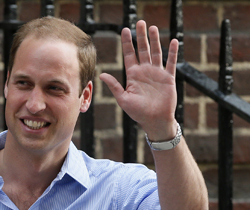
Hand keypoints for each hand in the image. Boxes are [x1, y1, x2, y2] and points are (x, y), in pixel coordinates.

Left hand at [99, 20, 178, 139]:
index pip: (129, 55)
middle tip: (140, 22)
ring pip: (156, 53)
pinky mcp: (168, 78)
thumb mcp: (123, 99)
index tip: (124, 30)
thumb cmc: (137, 113)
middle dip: (140, 36)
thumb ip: (114, 86)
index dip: (127, 43)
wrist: (154, 121)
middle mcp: (145, 71)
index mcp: (133, 75)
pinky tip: (173, 41)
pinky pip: (171, 63)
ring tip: (153, 28)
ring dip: (155, 40)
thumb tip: (101, 74)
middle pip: (142, 50)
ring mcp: (157, 73)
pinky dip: (173, 53)